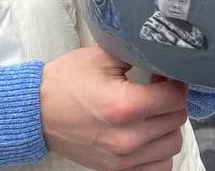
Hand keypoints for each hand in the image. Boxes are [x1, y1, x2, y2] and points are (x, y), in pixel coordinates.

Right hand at [41, 47, 187, 169]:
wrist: (37, 112)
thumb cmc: (67, 82)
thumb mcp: (102, 57)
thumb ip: (138, 56)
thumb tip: (165, 60)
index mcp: (124, 106)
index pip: (174, 98)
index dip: (176, 82)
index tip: (167, 74)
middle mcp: (126, 138)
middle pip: (176, 120)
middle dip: (172, 100)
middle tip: (159, 88)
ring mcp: (122, 159)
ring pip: (172, 145)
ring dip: (169, 125)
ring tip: (154, 111)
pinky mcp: (116, 170)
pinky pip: (158, 167)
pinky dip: (160, 151)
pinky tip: (149, 134)